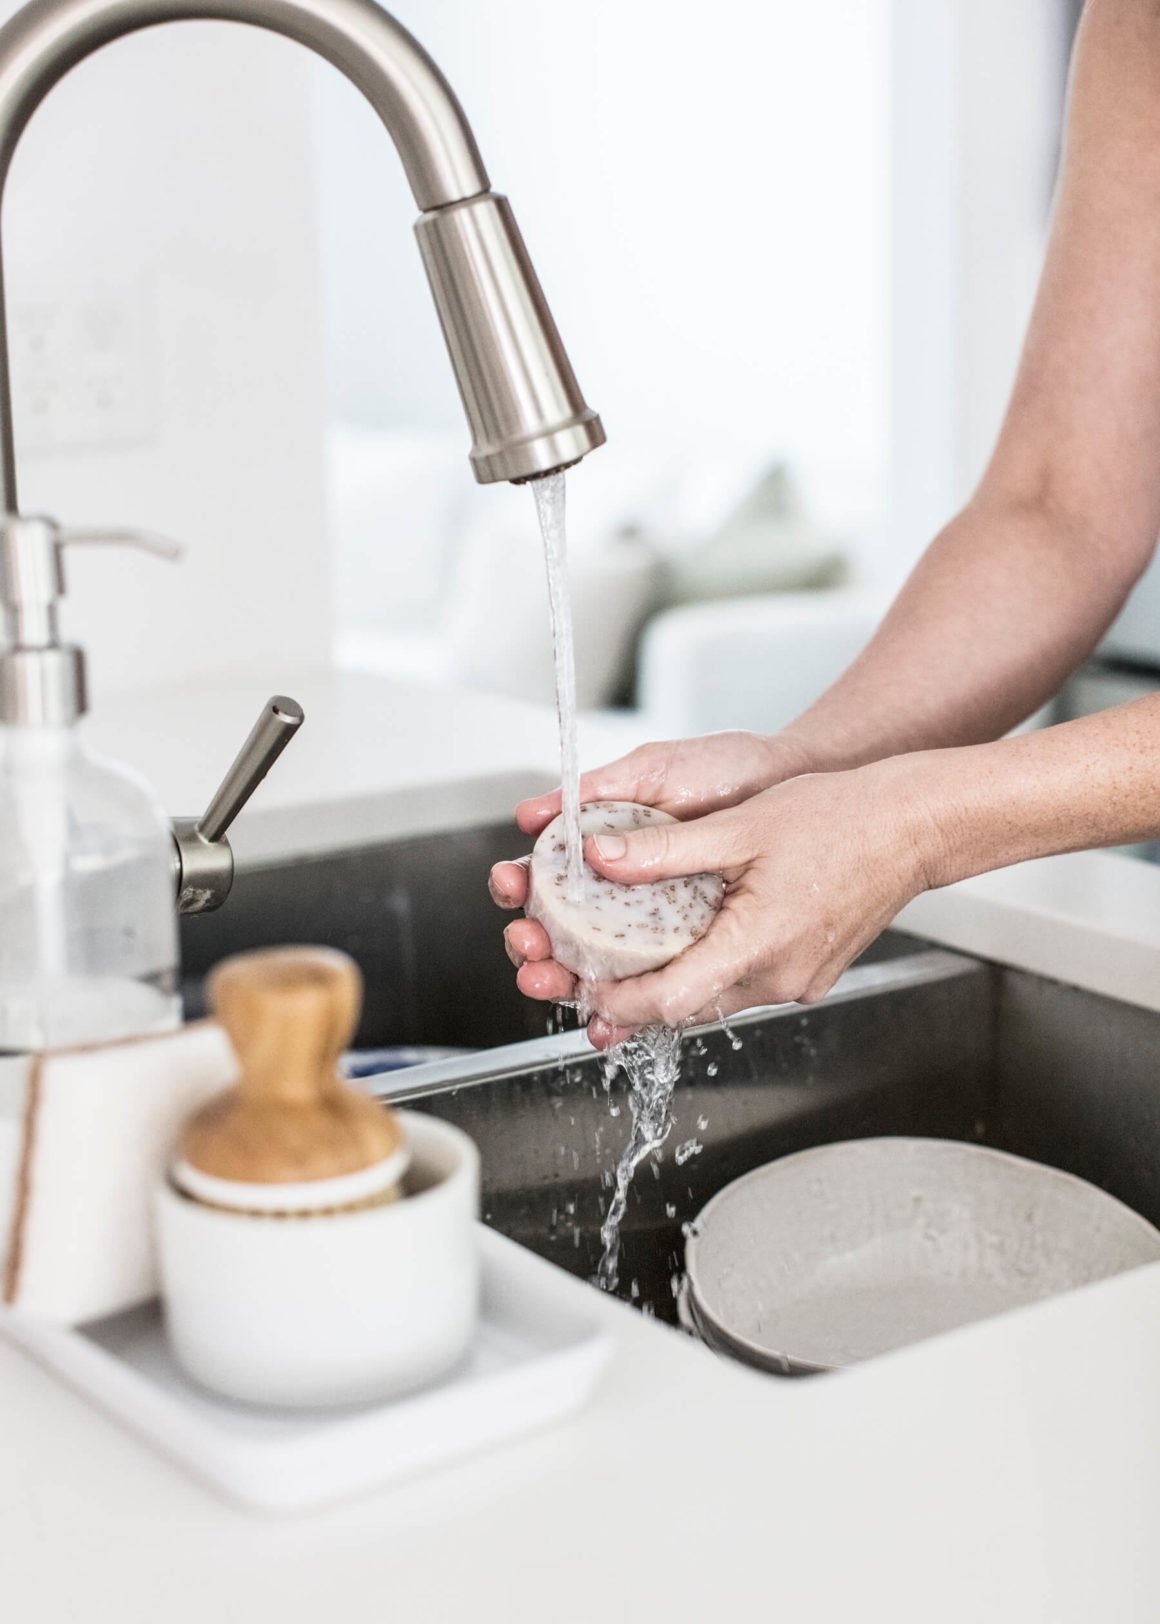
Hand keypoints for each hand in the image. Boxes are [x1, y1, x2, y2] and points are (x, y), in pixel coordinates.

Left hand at [515, 757, 937, 1046]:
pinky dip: (709, 972)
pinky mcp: (809, 974)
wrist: (912, 827)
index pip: (670, 1000)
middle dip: (632, 996)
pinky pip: (744, 985)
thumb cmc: (840, 819)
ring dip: (670, 986)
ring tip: (625, 959)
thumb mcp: (740, 826)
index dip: (618, 1001)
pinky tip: (687, 944)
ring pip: (714, 999)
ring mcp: (798, 981)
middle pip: (686, 1008)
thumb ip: (665, 849)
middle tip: (586, 974)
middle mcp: (779, 977)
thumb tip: (598, 857)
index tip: (583, 988)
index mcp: (759, 945)